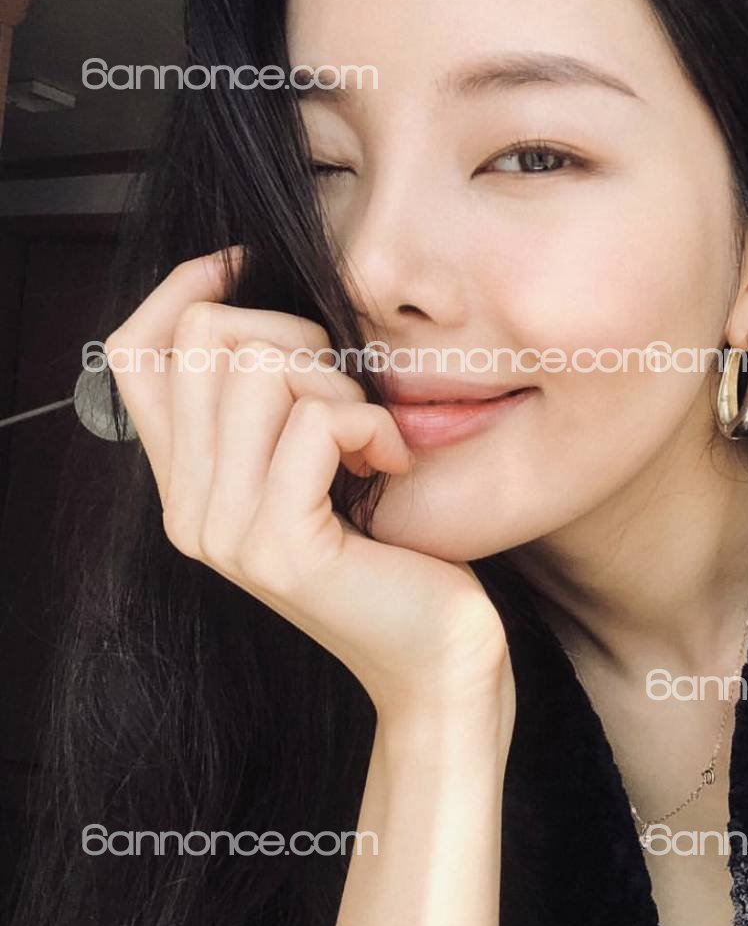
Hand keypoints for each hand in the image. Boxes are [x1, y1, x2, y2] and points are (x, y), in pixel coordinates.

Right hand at [103, 246, 512, 720]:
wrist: (437, 659)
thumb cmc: (393, 550)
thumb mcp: (318, 464)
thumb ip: (272, 406)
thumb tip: (256, 297)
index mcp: (187, 482)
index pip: (133, 353)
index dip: (184, 288)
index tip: (247, 266)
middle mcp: (186, 508)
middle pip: (203, 340)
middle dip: (295, 337)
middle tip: (347, 392)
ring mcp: (224, 532)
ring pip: (259, 372)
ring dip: (338, 385)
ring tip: (370, 437)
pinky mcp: (279, 548)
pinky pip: (313, 423)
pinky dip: (368, 423)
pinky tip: (390, 461)